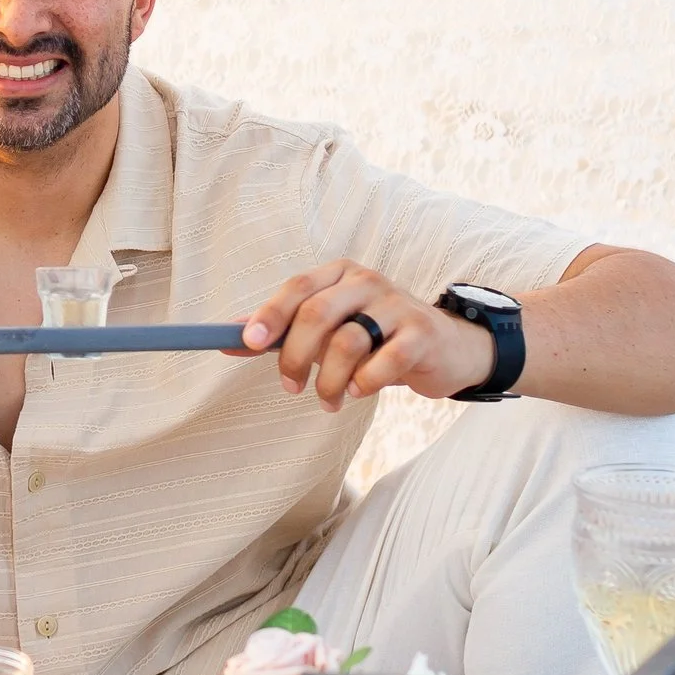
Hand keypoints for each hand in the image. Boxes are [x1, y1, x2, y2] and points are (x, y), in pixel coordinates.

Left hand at [233, 260, 496, 410]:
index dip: (270, 314)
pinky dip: (364, 382)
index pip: (298, 287)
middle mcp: (367, 281)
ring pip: (347, 341)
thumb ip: (282, 332)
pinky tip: (358, 391)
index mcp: (339, 274)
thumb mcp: (329, 328)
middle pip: (317, 313)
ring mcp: (397, 305)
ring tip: (327, 400)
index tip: (248, 342)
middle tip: (290, 387)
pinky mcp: (423, 333)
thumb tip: (228, 341)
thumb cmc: (375, 338)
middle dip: (294, 356)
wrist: (446, 348)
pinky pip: (385, 360)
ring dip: (328, 380)